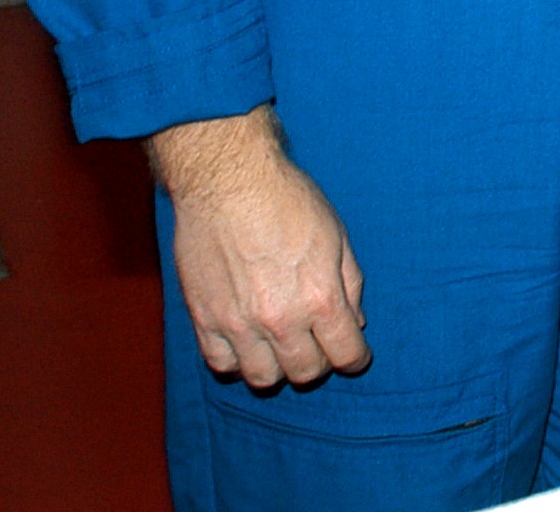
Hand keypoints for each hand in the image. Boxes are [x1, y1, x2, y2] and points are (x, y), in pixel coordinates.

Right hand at [145, 106, 369, 389]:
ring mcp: (238, 324)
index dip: (355, 359)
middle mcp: (280, 319)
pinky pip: (221, 364)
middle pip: (305, 373)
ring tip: (283, 347)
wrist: (228, 182)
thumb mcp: (336, 236)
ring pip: (262, 378)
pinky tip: (248, 343)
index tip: (354, 356)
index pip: (345, 354)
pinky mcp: (203, 319)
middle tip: (319, 346)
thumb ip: (349, 285)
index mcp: (320, 298)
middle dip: (320, 364)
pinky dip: (238, 362)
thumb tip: (356, 322)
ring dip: (279, 369)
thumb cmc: (288, 200)